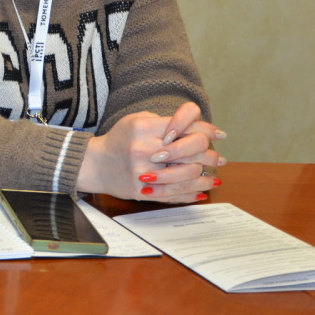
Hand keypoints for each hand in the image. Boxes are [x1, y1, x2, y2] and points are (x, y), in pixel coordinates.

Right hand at [76, 102, 225, 203]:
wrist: (95, 164)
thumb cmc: (119, 140)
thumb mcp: (136, 120)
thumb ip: (163, 122)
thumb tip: (197, 127)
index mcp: (143, 128)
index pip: (184, 126)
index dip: (207, 130)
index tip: (220, 134)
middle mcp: (144, 149)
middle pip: (190, 151)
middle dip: (211, 155)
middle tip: (220, 159)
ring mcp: (143, 172)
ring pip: (187, 175)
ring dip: (205, 178)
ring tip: (215, 179)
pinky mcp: (142, 191)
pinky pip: (173, 194)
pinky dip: (191, 194)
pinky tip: (201, 191)